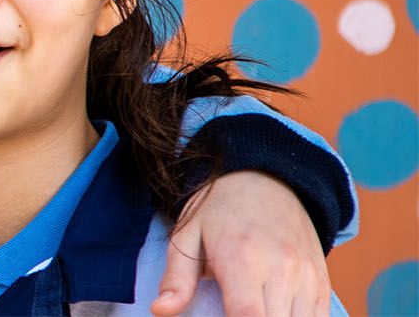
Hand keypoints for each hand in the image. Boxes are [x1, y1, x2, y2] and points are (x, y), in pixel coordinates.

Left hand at [152, 171, 329, 316]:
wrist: (264, 179)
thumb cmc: (219, 210)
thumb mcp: (186, 236)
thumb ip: (176, 279)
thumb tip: (160, 311)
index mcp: (241, 259)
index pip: (247, 315)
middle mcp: (281, 268)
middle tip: (229, 313)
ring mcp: (306, 275)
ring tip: (247, 312)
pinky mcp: (322, 280)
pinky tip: (273, 312)